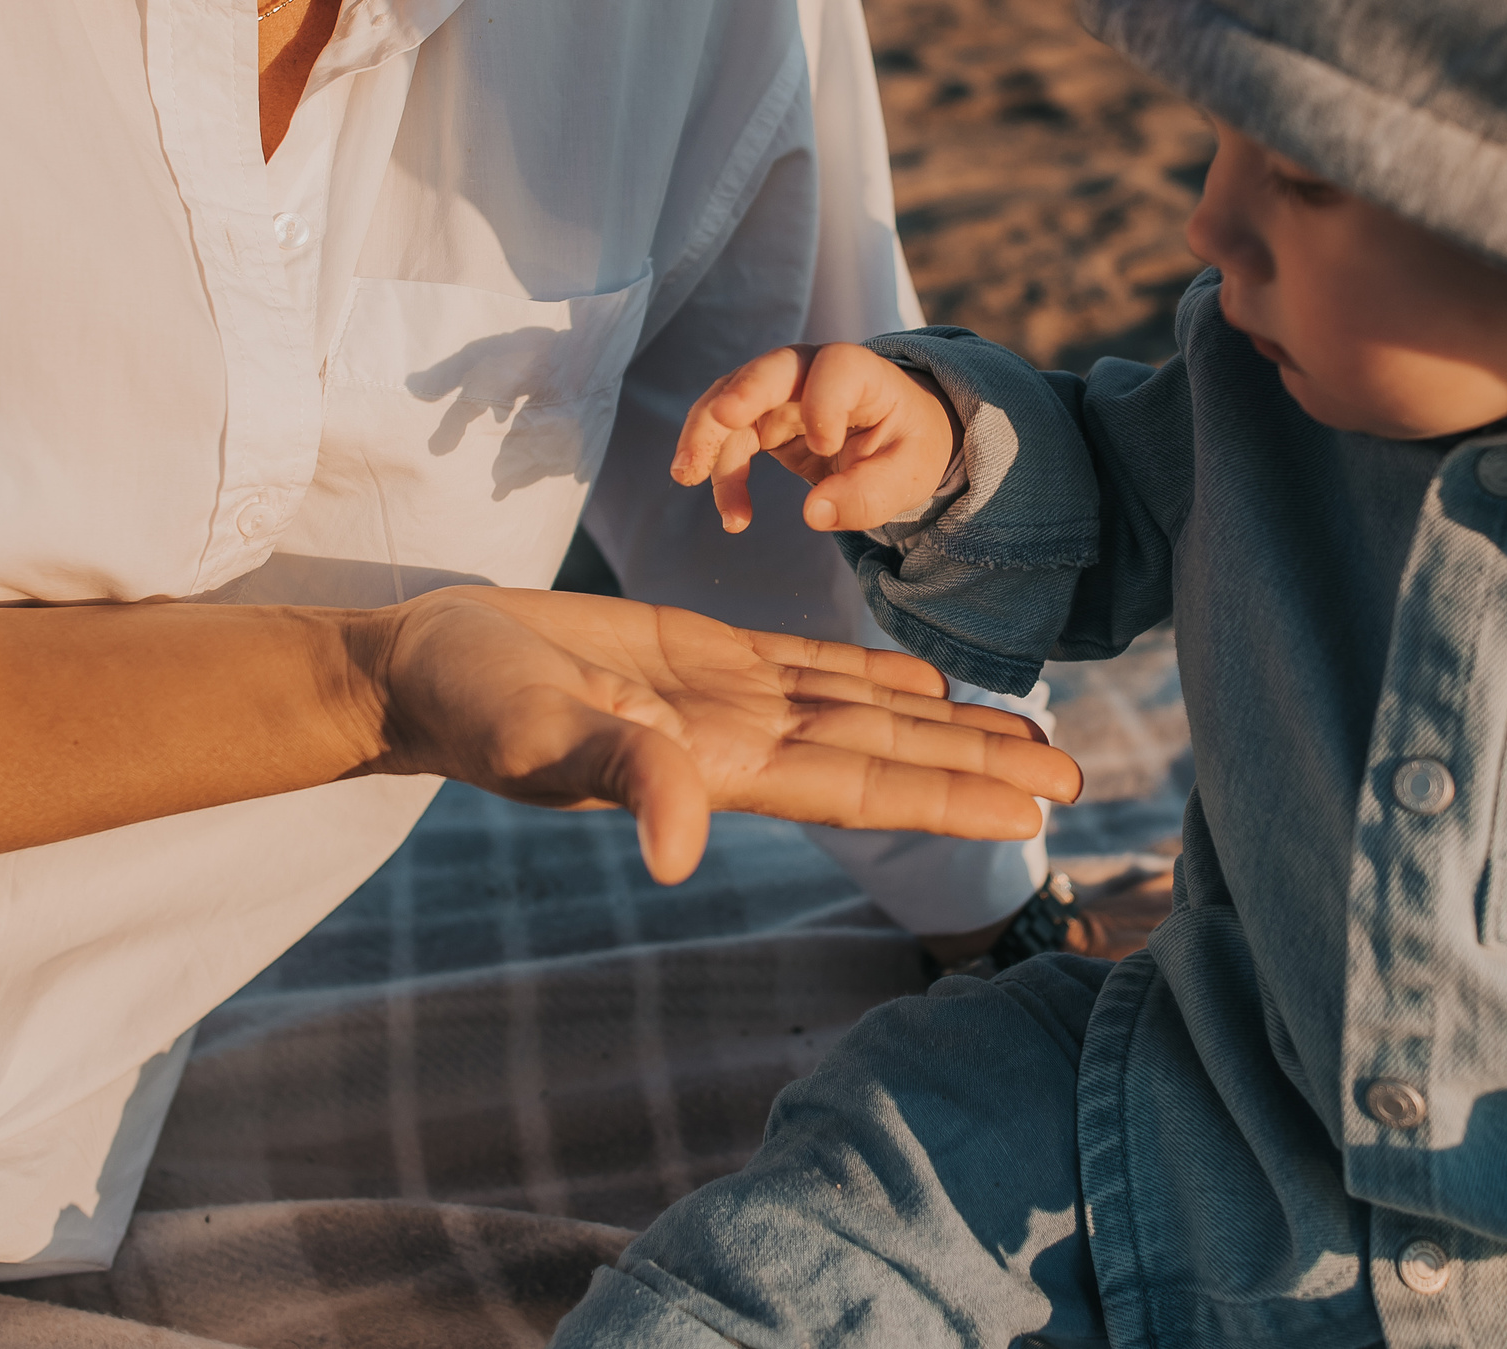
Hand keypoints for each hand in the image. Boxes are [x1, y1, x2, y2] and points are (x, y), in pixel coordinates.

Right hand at [359, 586, 1079, 882]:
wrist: (427, 664)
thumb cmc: (473, 707)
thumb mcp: (542, 737)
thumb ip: (622, 778)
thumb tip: (680, 850)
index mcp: (719, 766)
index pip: (862, 784)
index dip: (950, 794)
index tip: (1036, 809)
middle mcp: (742, 741)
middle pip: (888, 750)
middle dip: (980, 763)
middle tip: (1079, 773)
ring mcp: (727, 699)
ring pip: (864, 708)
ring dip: (947, 722)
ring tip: (1029, 730)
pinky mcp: (703, 656)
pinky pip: (812, 666)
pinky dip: (876, 675)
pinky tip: (930, 677)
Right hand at [672, 343, 959, 533]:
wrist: (893, 437)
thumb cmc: (906, 445)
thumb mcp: (908, 474)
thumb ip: (869, 494)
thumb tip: (814, 515)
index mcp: (861, 374)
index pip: (836, 369)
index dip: (824, 402)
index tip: (827, 446)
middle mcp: (811, 372)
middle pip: (768, 371)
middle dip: (740, 394)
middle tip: (720, 419)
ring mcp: (778, 393)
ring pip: (731, 402)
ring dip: (708, 439)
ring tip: (689, 479)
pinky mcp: (760, 420)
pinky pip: (727, 438)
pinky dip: (719, 472)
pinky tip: (733, 516)